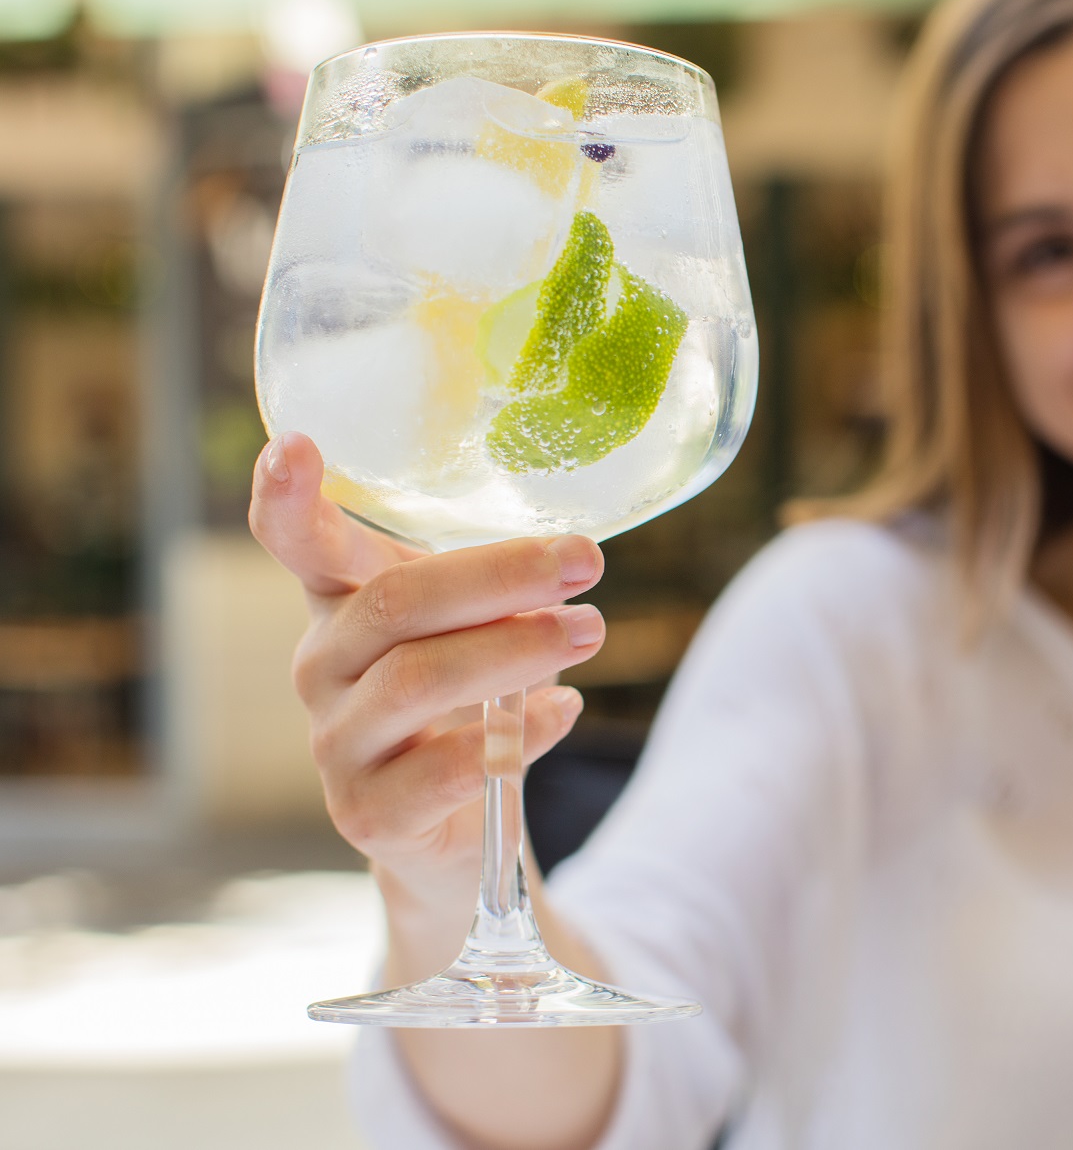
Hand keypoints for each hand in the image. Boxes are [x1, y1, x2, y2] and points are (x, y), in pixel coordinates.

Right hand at [247, 431, 605, 897]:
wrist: (454, 823)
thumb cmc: (464, 699)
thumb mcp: (469, 626)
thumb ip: (492, 587)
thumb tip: (568, 551)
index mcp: (340, 601)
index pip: (296, 541)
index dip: (287, 497)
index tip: (296, 447)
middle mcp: (321, 666)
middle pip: (395, 602)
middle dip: (500, 576)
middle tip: (583, 562)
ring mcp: (335, 743)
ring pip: (419, 680)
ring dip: (517, 649)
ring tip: (589, 630)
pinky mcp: (368, 812)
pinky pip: (444, 769)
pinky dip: (517, 736)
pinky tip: (563, 710)